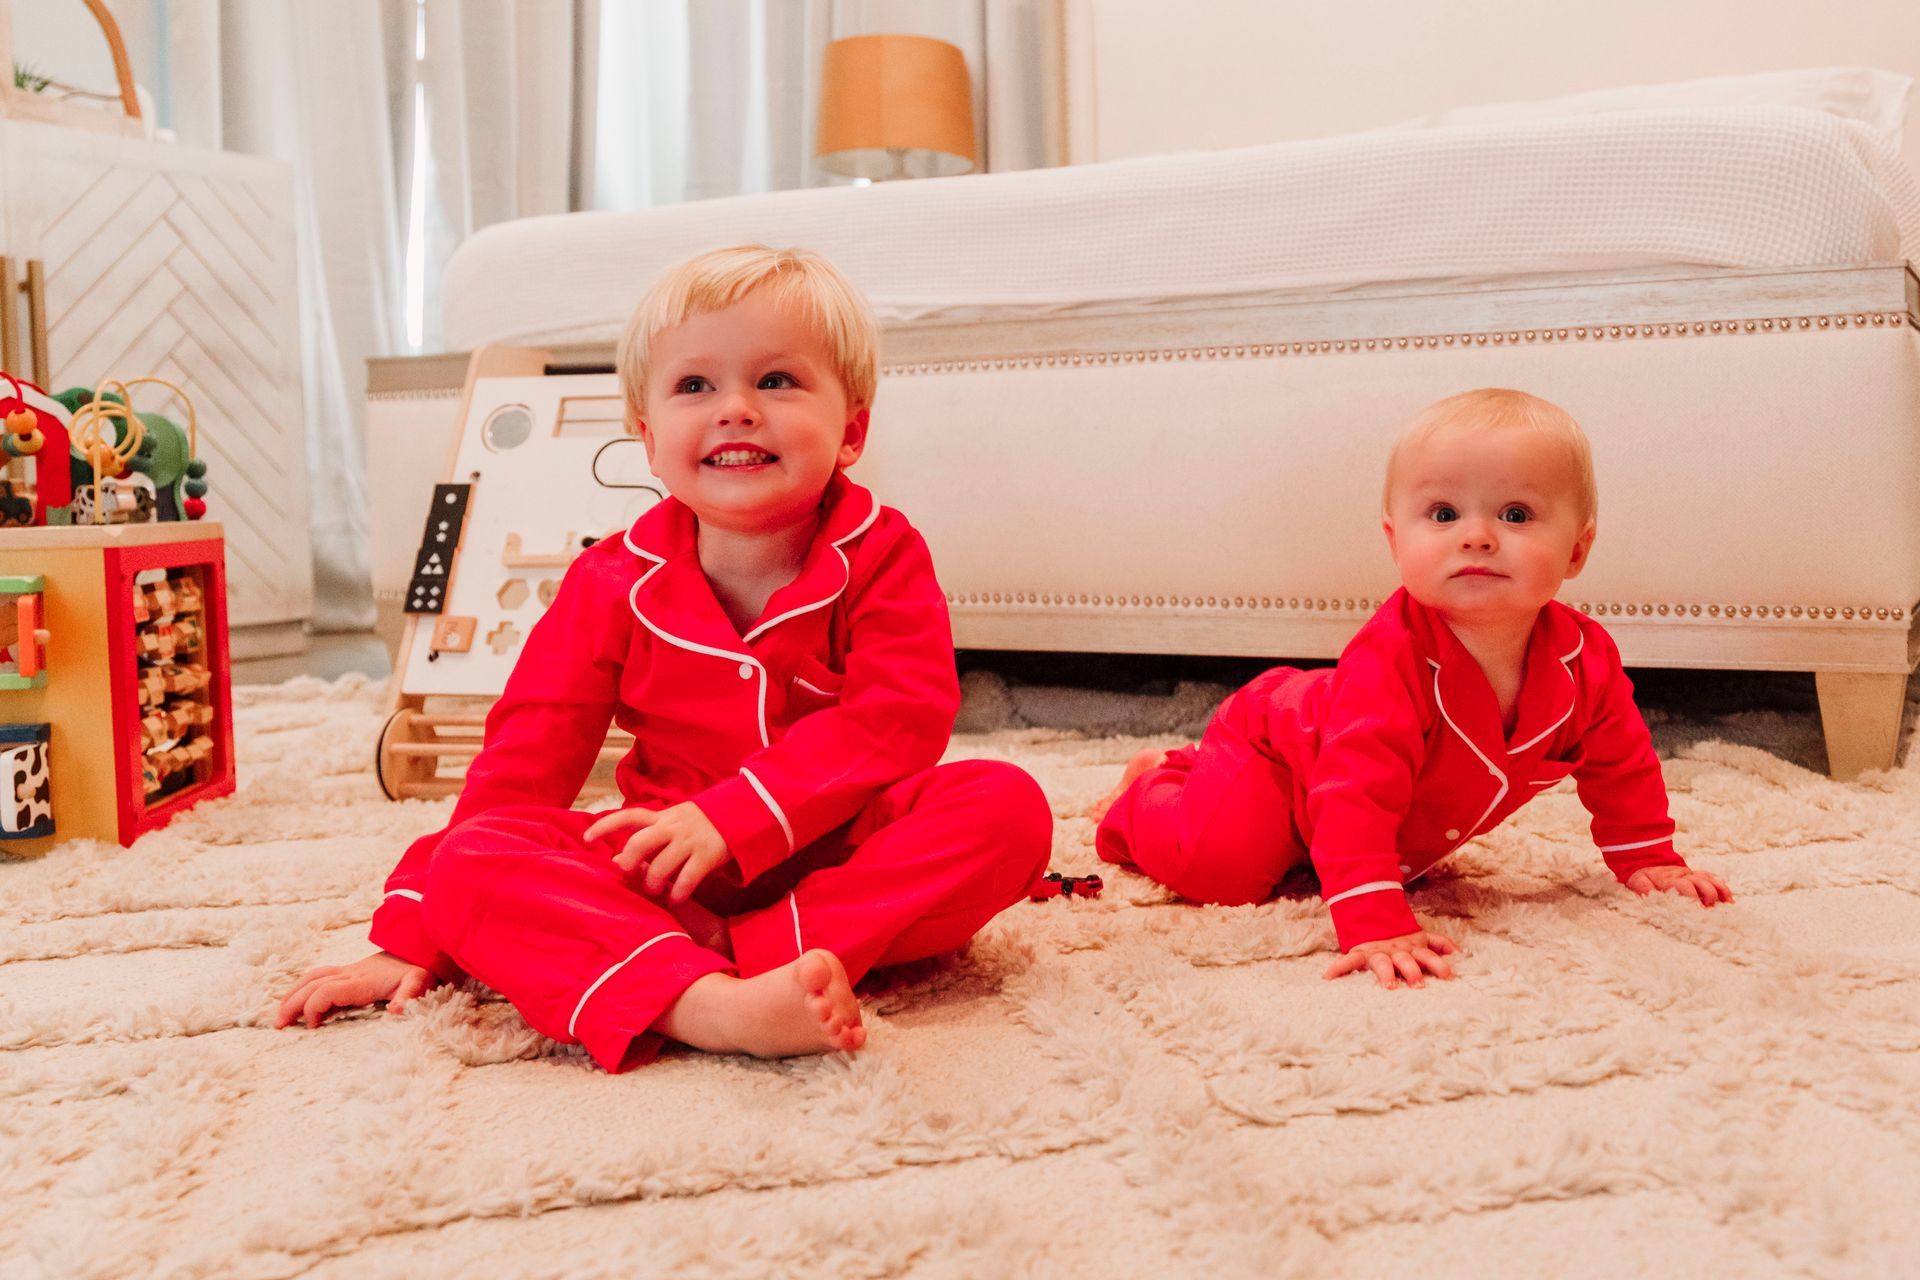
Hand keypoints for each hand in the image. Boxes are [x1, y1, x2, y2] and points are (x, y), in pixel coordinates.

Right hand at [275, 950, 434, 1028]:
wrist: (421, 948)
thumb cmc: (418, 969)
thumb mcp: (419, 983)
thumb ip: (408, 996)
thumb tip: (396, 1011)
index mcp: (362, 980)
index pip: (327, 991)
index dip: (314, 1008)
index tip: (312, 1027)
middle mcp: (350, 973)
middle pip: (312, 985)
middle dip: (292, 1004)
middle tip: (278, 1026)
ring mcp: (348, 970)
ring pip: (311, 977)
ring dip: (293, 994)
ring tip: (280, 1015)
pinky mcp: (349, 971)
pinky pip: (318, 976)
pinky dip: (302, 987)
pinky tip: (296, 1000)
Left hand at [586, 802, 731, 902]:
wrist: (742, 813)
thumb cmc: (702, 823)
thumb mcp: (675, 823)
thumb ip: (650, 839)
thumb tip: (617, 862)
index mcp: (663, 817)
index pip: (628, 816)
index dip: (605, 826)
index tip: (586, 838)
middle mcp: (673, 827)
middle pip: (640, 843)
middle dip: (630, 863)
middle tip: (631, 875)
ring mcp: (690, 841)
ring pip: (660, 866)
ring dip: (654, 884)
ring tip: (657, 890)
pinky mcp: (707, 855)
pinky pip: (686, 879)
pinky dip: (677, 893)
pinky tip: (676, 899)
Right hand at [1323, 929, 1458, 988]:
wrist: (1372, 916)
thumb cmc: (1399, 938)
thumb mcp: (1419, 937)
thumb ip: (1437, 942)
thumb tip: (1457, 951)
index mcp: (1411, 948)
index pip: (1427, 955)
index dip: (1437, 964)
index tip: (1447, 976)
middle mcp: (1395, 952)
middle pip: (1406, 960)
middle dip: (1413, 971)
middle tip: (1418, 985)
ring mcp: (1377, 953)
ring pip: (1383, 963)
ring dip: (1386, 974)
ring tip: (1388, 986)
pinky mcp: (1360, 955)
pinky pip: (1347, 961)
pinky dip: (1338, 968)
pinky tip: (1328, 977)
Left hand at [1627, 865, 1732, 906]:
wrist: (1645, 859)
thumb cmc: (1642, 876)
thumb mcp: (1638, 881)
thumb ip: (1644, 888)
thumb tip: (1649, 894)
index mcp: (1669, 879)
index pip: (1684, 887)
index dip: (1692, 897)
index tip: (1699, 909)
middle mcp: (1683, 876)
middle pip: (1701, 883)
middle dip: (1709, 895)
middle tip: (1712, 909)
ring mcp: (1691, 874)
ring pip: (1709, 879)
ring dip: (1719, 891)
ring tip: (1728, 904)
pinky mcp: (1695, 874)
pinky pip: (1711, 877)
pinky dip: (1721, 886)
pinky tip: (1728, 898)